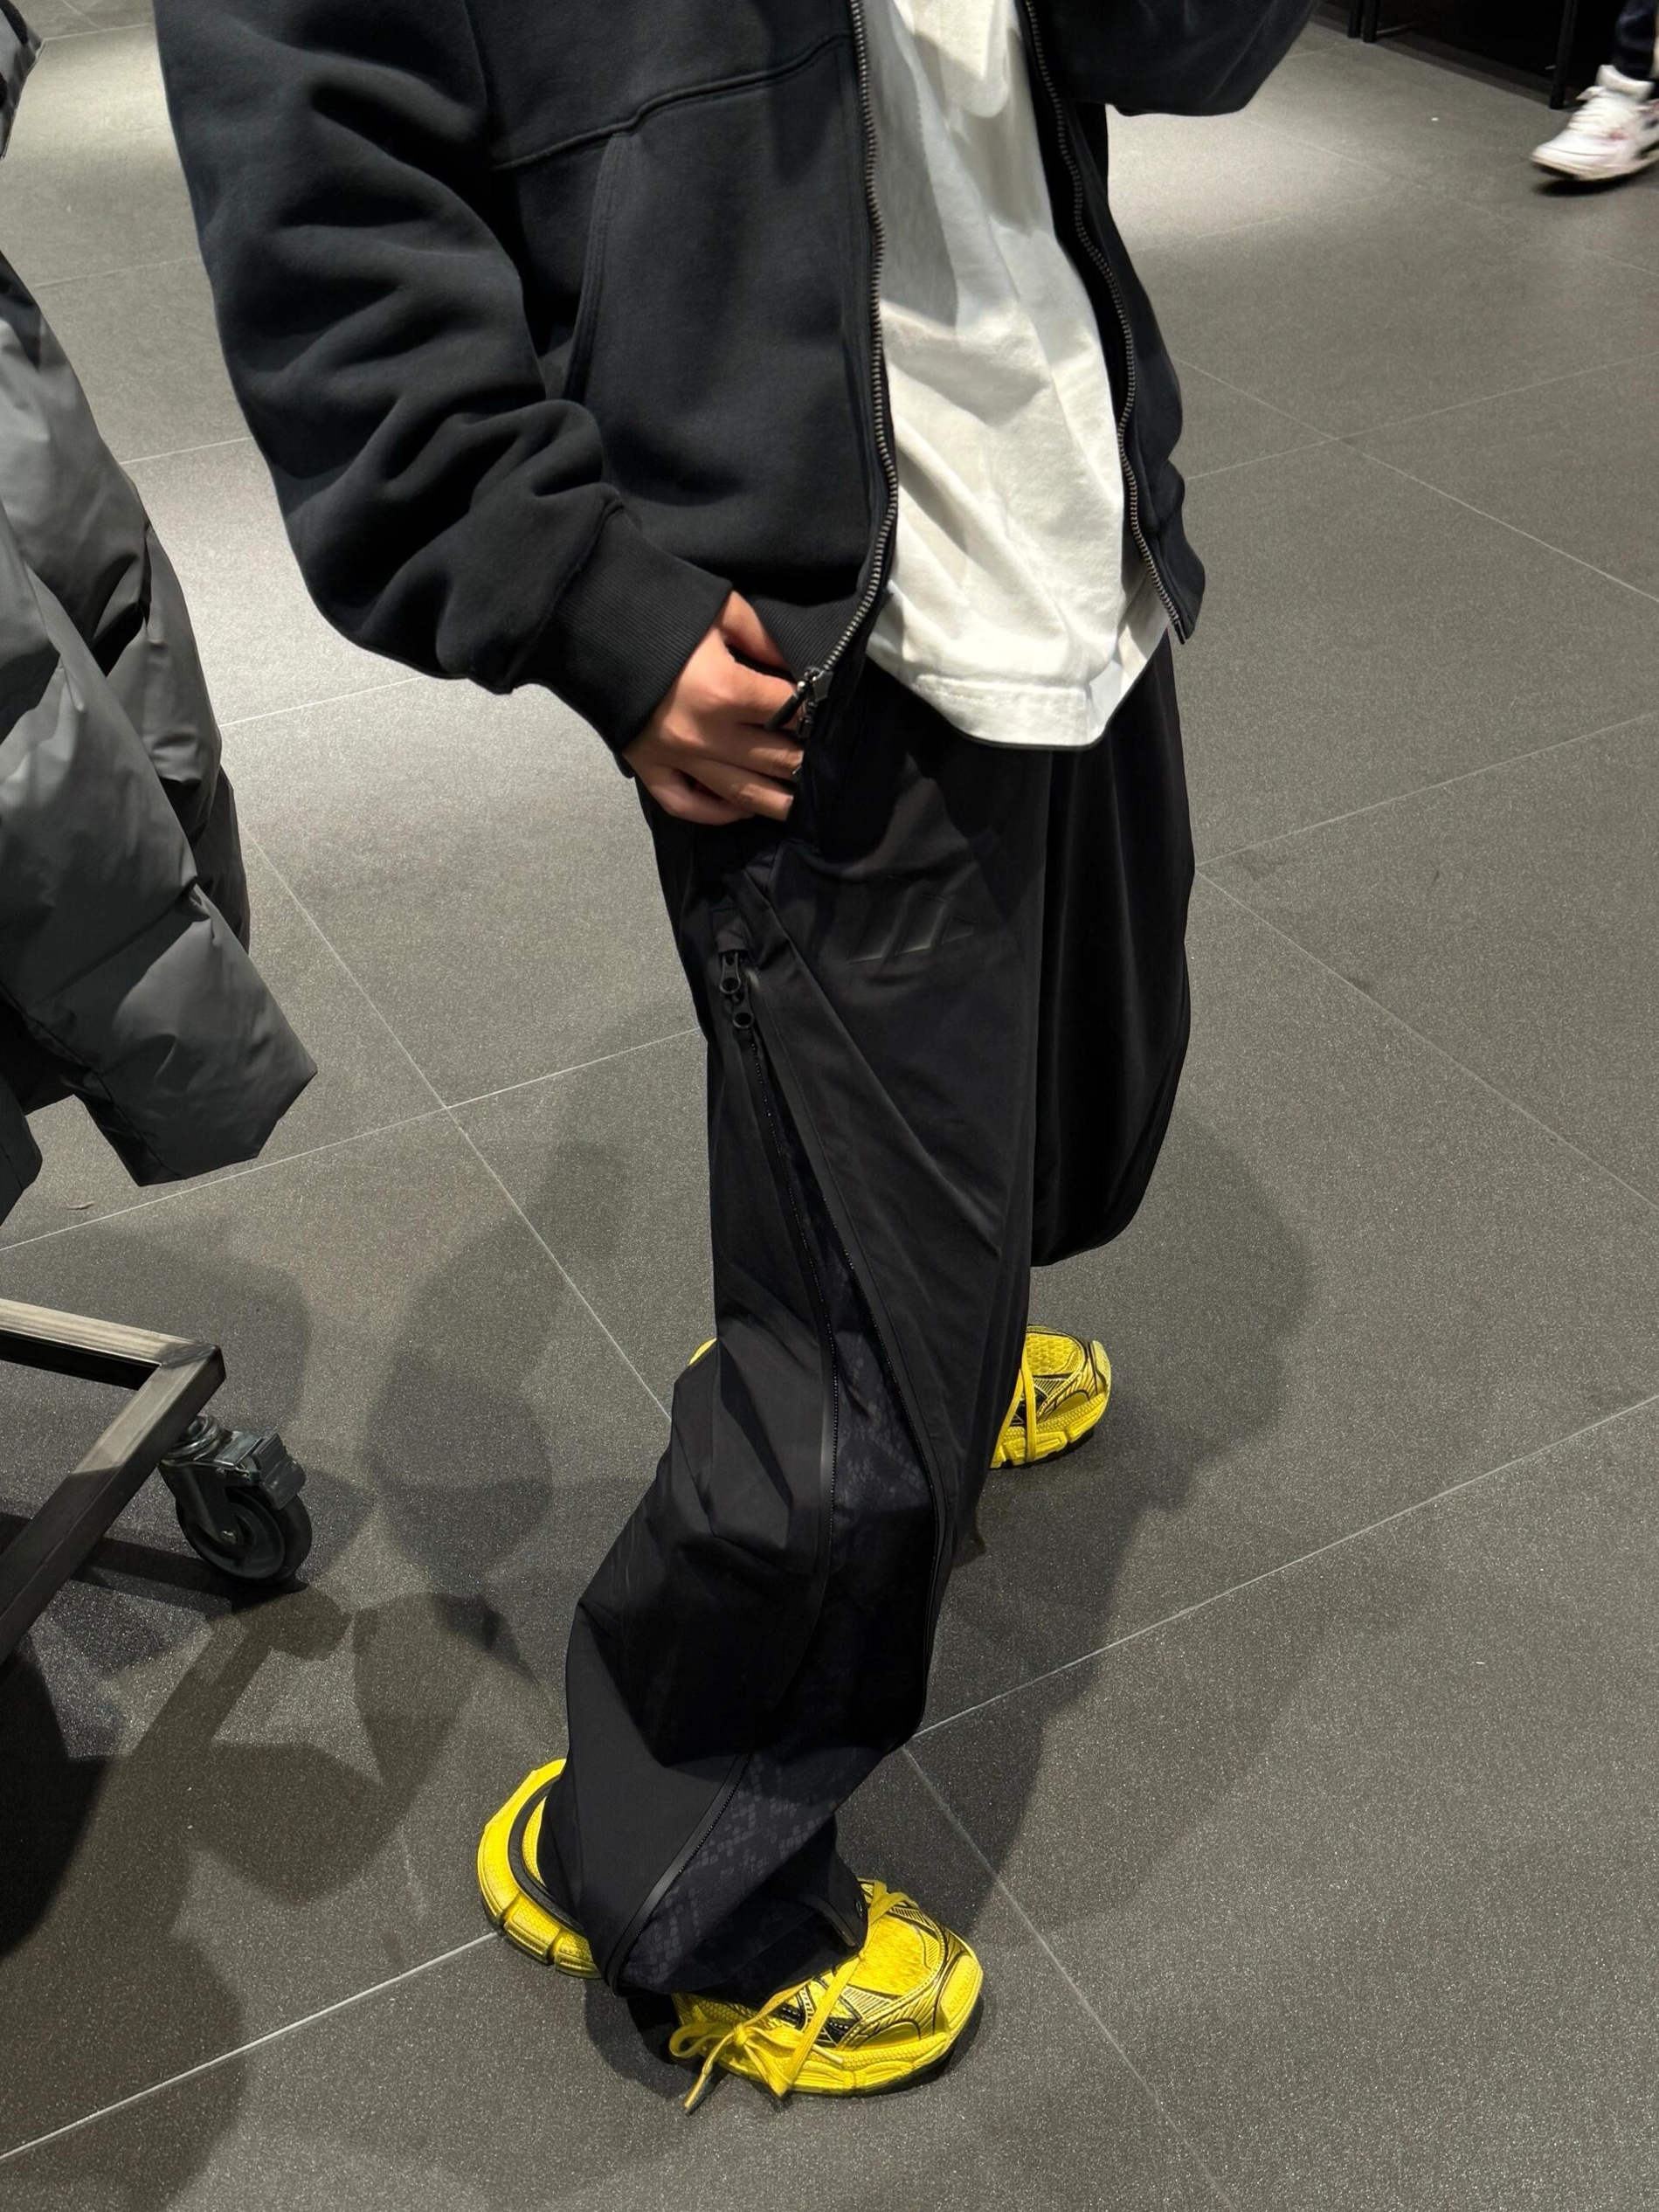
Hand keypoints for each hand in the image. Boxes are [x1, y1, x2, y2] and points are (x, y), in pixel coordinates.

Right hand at [624, 593, 803, 825]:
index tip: (819, 712)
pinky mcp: (647, 766)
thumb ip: (763, 638)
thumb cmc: (654, 607)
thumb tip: (797, 666)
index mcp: (725, 690)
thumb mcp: (719, 608)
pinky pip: (686, 805)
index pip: (790, 713)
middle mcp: (705, 734)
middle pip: (773, 760)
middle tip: (819, 763)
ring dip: (775, 802)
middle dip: (803, 762)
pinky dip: (715, 813)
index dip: (811, 713)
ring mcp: (675, 756)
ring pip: (739, 795)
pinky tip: (738, 808)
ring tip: (797, 804)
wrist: (581, 618)